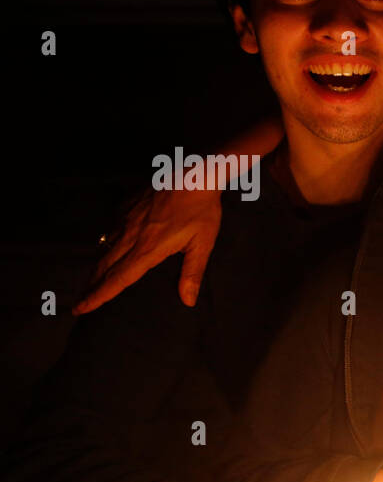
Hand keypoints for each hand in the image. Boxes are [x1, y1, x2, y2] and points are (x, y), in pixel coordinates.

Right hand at [75, 186, 222, 313]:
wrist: (194, 174)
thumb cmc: (202, 210)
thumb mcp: (203, 244)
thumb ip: (192, 273)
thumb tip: (188, 301)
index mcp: (148, 249)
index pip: (118, 279)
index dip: (98, 296)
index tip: (80, 308)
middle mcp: (131, 236)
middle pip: (104, 267)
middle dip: (91, 286)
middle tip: (80, 302)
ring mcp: (126, 219)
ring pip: (105, 248)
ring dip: (97, 267)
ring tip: (92, 280)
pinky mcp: (126, 206)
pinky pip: (111, 228)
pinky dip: (106, 242)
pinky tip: (108, 247)